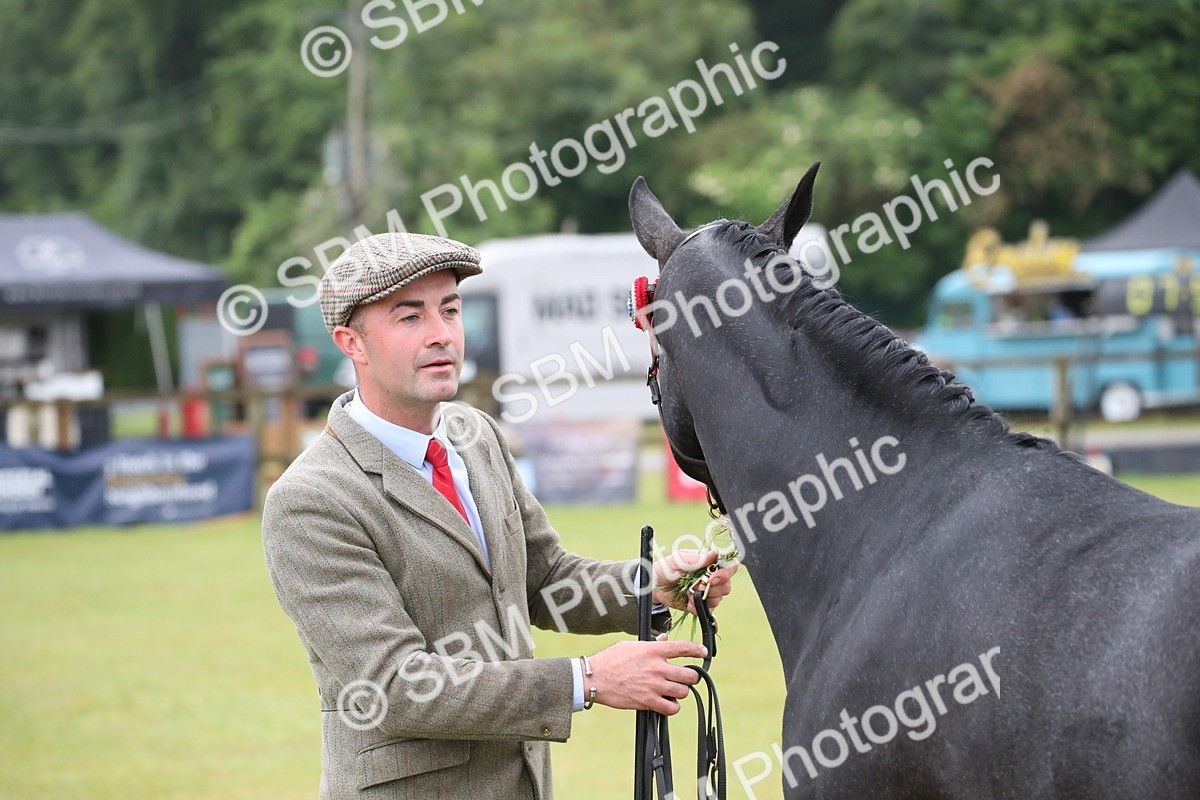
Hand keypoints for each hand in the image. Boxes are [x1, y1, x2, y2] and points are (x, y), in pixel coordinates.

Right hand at [586, 639, 706, 714]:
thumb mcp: (631, 645)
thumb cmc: (610, 660)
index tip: (702, 652)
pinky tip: (667, 703)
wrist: (594, 678)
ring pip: (683, 692)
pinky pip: (671, 708)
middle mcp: (656, 668)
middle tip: (686, 678)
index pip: (682, 648)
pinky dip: (672, 707)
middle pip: (688, 675)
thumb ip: (651, 644)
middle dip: (690, 677)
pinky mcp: (647, 702)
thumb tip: (665, 639)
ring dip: (681, 692)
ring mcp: (653, 686)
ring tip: (675, 691)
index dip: (697, 650)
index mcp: (652, 651)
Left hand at [651, 549, 738, 614]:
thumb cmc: (665, 568)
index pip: (728, 566)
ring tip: (689, 594)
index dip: (725, 573)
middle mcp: (710, 577)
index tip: (712, 579)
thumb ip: (696, 559)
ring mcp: (706, 591)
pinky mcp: (700, 604)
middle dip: (714, 588)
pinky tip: (688, 602)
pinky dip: (697, 608)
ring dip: (704, 598)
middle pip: (726, 585)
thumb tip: (714, 554)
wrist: (653, 587)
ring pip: (718, 598)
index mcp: (707, 563)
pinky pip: (707, 610)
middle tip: (698, 587)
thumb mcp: (677, 560)